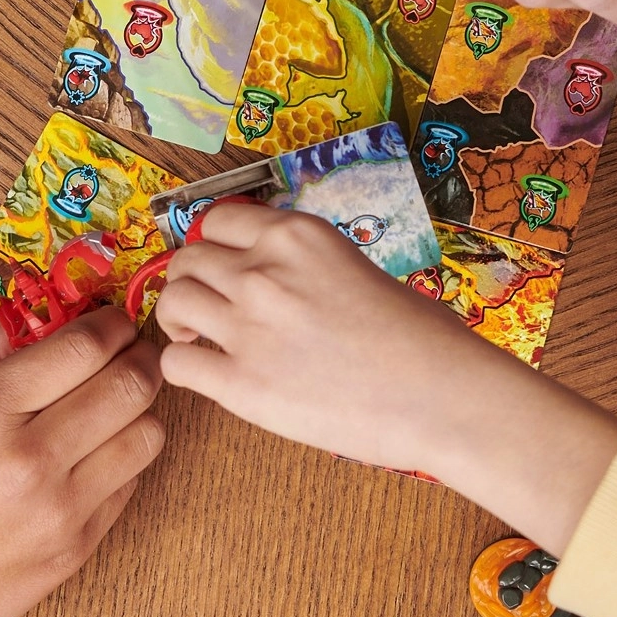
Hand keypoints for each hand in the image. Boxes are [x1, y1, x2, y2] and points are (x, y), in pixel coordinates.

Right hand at [0, 309, 164, 616]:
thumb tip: (13, 325)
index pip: (83, 348)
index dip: (111, 324)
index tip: (113, 319)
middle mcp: (29, 459)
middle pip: (131, 385)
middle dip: (140, 357)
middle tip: (132, 351)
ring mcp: (61, 510)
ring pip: (148, 435)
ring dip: (143, 409)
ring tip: (119, 403)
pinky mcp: (77, 550)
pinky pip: (131, 486)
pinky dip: (125, 460)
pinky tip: (98, 453)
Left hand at [152, 205, 616, 550]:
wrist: (444, 397)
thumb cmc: (422, 341)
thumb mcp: (359, 269)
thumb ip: (306, 267)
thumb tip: (272, 281)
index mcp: (298, 237)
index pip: (219, 218)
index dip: (213, 246)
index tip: (221, 268)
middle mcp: (265, 272)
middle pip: (188, 259)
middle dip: (193, 283)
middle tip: (207, 309)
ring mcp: (248, 327)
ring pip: (172, 302)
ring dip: (179, 320)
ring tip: (200, 339)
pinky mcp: (241, 384)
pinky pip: (176, 364)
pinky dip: (185, 368)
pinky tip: (211, 376)